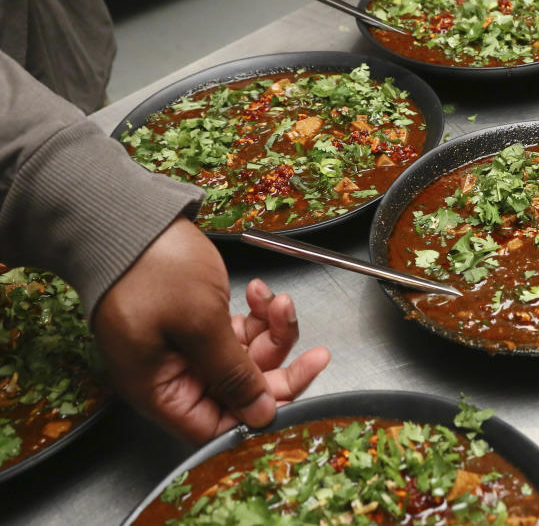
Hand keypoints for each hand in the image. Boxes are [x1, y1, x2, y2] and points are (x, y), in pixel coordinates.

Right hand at [92, 217, 330, 443]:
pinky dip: (255, 315)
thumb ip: (233, 374)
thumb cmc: (152, 269)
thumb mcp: (200, 324)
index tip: (295, 382)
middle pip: (238, 391)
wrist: (126, 215)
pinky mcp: (196, 321)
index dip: (258, 410)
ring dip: (269, 331)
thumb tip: (260, 416)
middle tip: (307, 344)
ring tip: (277, 300)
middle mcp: (173, 375)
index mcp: (162, 390)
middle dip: (275, 362)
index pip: (218, 426)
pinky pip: (236, 332)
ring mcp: (184, 347)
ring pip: (244, 357)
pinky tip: (259, 292)